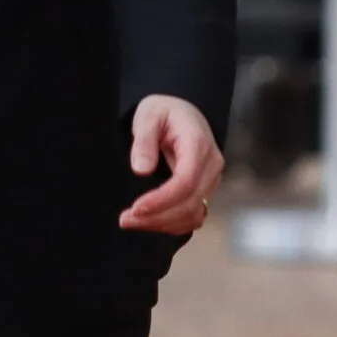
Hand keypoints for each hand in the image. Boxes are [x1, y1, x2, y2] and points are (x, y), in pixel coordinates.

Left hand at [119, 95, 223, 235]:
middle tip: (125, 219)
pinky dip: (173, 224)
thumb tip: (141, 170)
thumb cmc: (164, 112)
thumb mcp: (148, 116)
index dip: (162, 200)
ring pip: (193, 214)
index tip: (136, 208)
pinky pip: (194, 216)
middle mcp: (211, 165)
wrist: (182, 112)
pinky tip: (150, 222)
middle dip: (157, 217)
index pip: (186, 182)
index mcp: (198, 144)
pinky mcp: (205, 191)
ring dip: (163, 224)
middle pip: (190, 203)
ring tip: (131, 222)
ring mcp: (211, 180)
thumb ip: (144, 141)